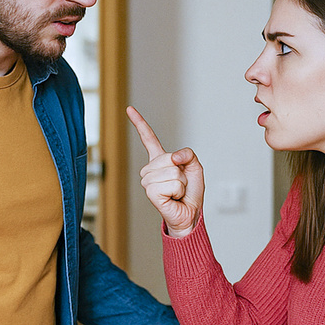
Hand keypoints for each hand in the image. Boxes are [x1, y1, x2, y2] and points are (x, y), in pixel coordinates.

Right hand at [127, 106, 203, 237]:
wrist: (190, 215)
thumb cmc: (190, 193)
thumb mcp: (195, 167)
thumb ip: (187, 154)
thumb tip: (173, 157)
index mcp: (160, 161)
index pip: (148, 139)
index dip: (139, 123)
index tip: (129, 109)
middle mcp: (150, 170)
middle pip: (169, 157)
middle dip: (182, 171)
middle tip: (181, 185)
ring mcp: (148, 181)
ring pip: (171, 171)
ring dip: (182, 182)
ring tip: (178, 192)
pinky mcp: (151, 192)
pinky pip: (170, 183)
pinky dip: (178, 190)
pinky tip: (173, 198)